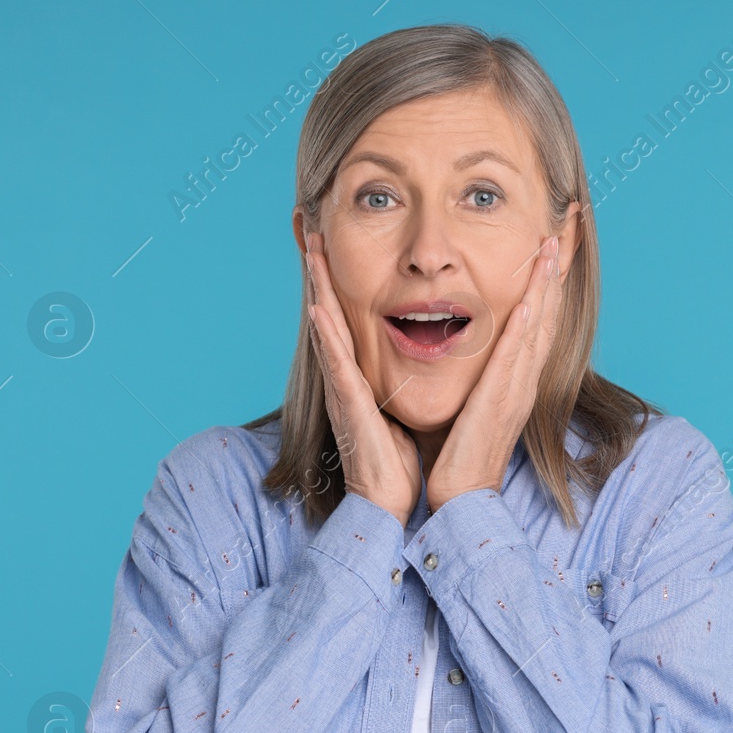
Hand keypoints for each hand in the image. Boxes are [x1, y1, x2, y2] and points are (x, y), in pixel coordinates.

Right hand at [304, 230, 421, 525]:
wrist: (389, 502)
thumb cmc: (398, 459)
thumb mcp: (402, 408)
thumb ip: (402, 382)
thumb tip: (423, 358)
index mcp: (362, 375)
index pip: (349, 318)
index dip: (338, 282)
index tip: (333, 245)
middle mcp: (347, 377)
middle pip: (330, 313)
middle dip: (319, 272)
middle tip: (310, 230)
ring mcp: (343, 389)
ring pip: (327, 328)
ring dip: (317, 290)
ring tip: (310, 252)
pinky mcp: (348, 406)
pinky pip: (337, 365)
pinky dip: (327, 336)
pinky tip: (319, 309)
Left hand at [427, 234, 563, 510]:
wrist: (461, 496)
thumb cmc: (459, 452)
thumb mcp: (473, 399)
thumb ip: (477, 369)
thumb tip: (471, 340)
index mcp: (517, 375)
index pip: (539, 313)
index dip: (549, 274)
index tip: (554, 235)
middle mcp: (524, 378)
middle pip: (549, 311)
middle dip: (559, 265)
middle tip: (570, 220)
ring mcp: (516, 391)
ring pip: (538, 328)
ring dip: (547, 286)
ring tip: (553, 245)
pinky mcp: (499, 405)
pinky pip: (515, 361)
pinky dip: (525, 330)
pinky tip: (529, 302)